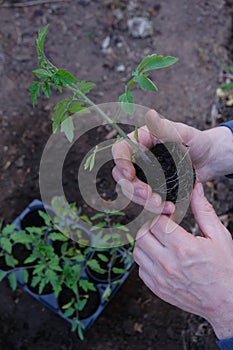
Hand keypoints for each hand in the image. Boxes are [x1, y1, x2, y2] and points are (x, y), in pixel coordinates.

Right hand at [112, 110, 232, 208]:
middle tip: (149, 195)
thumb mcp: (182, 133)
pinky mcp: (153, 189)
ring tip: (162, 205)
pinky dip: (154, 208)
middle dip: (133, 188)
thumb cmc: (196, 141)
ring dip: (143, 201)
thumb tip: (150, 114)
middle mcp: (138, 159)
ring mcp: (144, 176)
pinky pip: (145, 201)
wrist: (209, 159)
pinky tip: (168, 208)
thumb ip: (164, 128)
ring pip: (132, 191)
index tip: (129, 175)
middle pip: (122, 176)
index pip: (120, 151)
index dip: (120, 163)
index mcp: (140, 142)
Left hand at [133, 183, 232, 339]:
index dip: (158, 213)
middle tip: (161, 224)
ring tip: (159, 239)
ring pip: (137, 251)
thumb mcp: (218, 236)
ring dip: (145, 241)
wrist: (227, 302)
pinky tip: (159, 256)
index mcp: (183, 247)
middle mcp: (168, 263)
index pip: (155, 221)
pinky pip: (140, 269)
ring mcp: (160, 278)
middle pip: (142, 234)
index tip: (166, 213)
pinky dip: (145, 259)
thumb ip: (203, 210)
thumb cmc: (225, 269)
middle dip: (149, 224)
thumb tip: (195, 189)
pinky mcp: (157, 288)